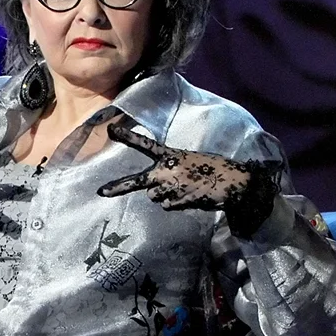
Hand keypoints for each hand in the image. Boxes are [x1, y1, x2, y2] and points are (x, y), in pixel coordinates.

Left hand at [97, 125, 251, 210]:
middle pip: (138, 182)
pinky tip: (191, 197)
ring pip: (155, 198)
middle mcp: (167, 170)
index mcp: (171, 155)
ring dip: (165, 196)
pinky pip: (168, 206)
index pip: (145, 144)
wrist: (233, 181)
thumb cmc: (212, 169)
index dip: (128, 136)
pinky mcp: (179, 200)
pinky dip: (177, 204)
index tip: (111, 129)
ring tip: (185, 189)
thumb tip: (154, 191)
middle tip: (101, 192)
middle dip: (119, 187)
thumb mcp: (189, 161)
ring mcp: (172, 186)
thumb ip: (170, 171)